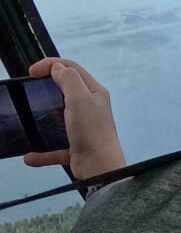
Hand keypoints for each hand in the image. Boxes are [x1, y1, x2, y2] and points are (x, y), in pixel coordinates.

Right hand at [23, 58, 126, 181]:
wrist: (100, 167)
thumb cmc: (92, 131)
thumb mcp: (80, 99)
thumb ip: (69, 80)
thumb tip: (58, 67)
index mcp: (94, 93)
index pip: (72, 69)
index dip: (51, 65)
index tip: (31, 71)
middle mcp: (90, 108)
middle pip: (66, 91)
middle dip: (47, 88)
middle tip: (28, 90)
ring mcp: (83, 127)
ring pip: (59, 118)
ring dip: (44, 119)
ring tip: (29, 118)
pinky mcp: (76, 146)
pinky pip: (55, 148)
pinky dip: (43, 153)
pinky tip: (30, 157)